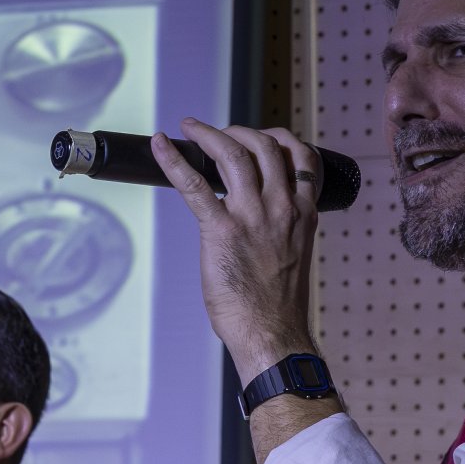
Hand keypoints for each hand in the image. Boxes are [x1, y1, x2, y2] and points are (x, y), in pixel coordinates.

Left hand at [153, 119, 323, 377]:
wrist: (273, 334)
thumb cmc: (279, 306)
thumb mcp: (294, 255)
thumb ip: (282, 229)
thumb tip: (260, 222)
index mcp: (303, 214)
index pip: (303, 157)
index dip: (280, 137)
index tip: (261, 136)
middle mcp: (282, 207)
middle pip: (265, 145)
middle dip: (239, 131)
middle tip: (219, 134)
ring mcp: (253, 216)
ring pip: (233, 154)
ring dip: (209, 134)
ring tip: (192, 129)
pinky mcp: (221, 230)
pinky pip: (194, 184)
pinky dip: (174, 160)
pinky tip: (161, 145)